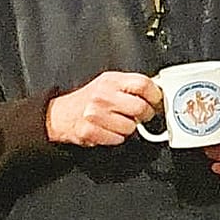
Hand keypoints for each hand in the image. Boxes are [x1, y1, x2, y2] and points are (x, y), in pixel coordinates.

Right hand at [47, 71, 164, 146]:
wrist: (61, 114)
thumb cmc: (90, 99)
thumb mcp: (109, 83)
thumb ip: (131, 85)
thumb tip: (158, 91)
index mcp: (111, 80)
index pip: (143, 84)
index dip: (155, 95)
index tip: (156, 101)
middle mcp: (102, 96)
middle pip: (140, 107)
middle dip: (145, 114)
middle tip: (140, 115)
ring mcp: (95, 114)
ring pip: (131, 127)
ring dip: (129, 127)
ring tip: (118, 121)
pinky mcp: (90, 131)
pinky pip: (118, 139)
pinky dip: (117, 137)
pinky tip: (109, 130)